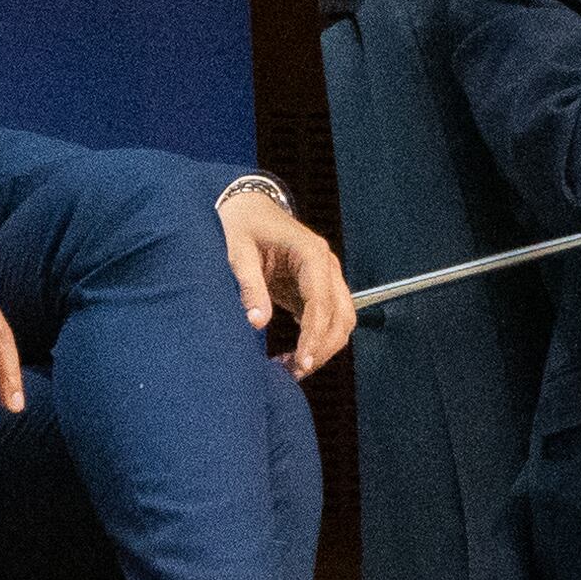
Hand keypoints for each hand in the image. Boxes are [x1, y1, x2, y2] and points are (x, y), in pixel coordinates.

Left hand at [219, 185, 354, 375]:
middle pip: (342, 315)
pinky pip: (327, 319)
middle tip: (296, 372)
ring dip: (324, 347)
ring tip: (294, 368)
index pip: (322, 302)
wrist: (246, 207)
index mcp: (311, 253)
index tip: (302, 362)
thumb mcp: (238, 252)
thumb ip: (249, 286)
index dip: (314, 336)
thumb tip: (257, 322)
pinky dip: (317, 340)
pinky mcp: (316, 287)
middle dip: (324, 347)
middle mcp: (327, 264)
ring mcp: (326, 276)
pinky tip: (294, 356)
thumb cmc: (241, 225)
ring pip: (341, 320)